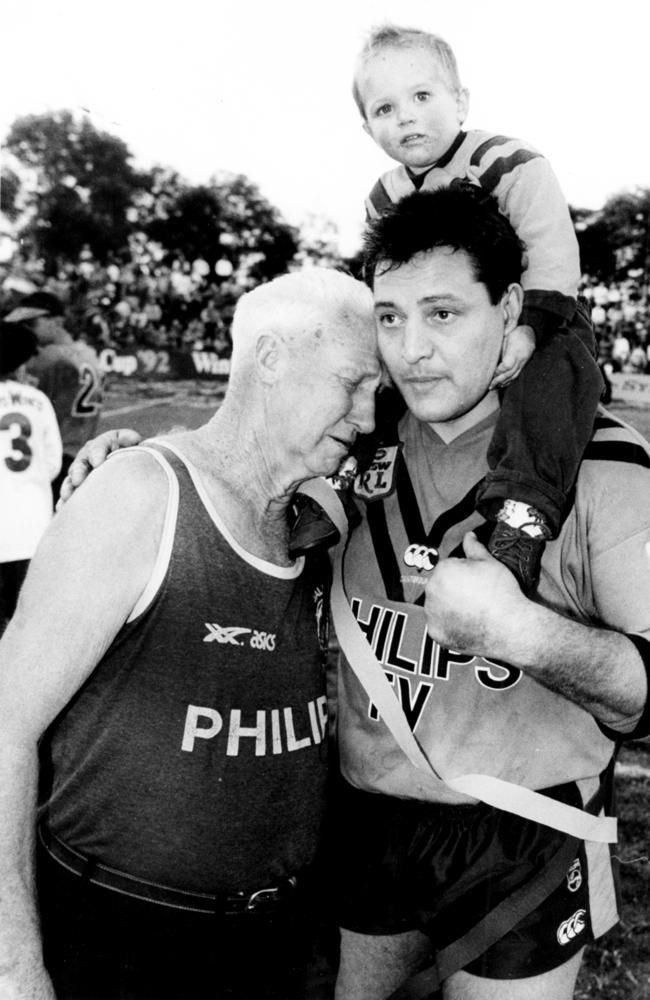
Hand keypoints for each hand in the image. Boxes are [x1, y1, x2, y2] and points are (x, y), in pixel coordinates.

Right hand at [57, 428, 141, 506]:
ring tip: (67, 496)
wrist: (139, 470)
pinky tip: (62, 507)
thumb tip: (135, 440)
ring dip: (69, 487)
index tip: (97, 463)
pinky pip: (71, 491)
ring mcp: (85, 470)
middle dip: (78, 471)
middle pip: (82, 462)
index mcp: (107, 442)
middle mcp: (92, 455)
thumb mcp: (138, 446)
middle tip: (77, 481)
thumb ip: (135, 443)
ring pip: (73, 477)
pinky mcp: (82, 485)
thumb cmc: (141, 455)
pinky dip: (66, 499)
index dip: (97, 453)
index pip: (99, 446)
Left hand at [424, 532, 525, 657]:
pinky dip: (450, 626)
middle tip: (477, 598)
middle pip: (441, 586)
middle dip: (454, 590)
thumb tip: (469, 535)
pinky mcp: (435, 633)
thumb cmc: (501, 592)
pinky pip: (440, 626)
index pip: (449, 568)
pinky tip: (467, 625)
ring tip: (472, 612)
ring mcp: (431, 614)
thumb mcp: (490, 562)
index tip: (478, 583)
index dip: (465, 574)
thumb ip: (474, 547)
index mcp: (442, 570)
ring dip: (449, 607)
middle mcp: (431, 591)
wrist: (510, 626)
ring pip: (438, 606)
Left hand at [489, 323, 534, 389]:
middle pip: (510, 373)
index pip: (507, 365)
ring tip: (492, 387)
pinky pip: (515, 376)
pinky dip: (508, 381)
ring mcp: (523, 363)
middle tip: (489, 385)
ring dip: (502, 383)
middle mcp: (521, 359)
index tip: (490, 373)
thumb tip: (496, 336)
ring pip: (513, 376)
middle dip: (498, 380)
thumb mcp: (509, 331)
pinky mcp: (522, 366)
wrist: (531, 334)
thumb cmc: (517, 332)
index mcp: (516, 350)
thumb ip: (502, 335)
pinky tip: (500, 385)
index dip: (498, 371)